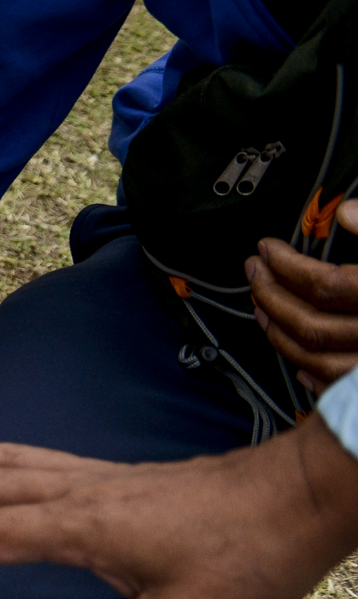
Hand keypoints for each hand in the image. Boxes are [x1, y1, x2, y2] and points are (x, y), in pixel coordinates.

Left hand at [250, 227, 357, 388]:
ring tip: (259, 307)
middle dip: (272, 295)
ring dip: (278, 332)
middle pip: (310, 323)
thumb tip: (345, 212)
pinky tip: (294, 354)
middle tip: (252, 271)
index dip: (288, 265)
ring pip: (315, 357)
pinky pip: (334, 386)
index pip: (324, 285)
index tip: (266, 248)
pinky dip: (309, 369)